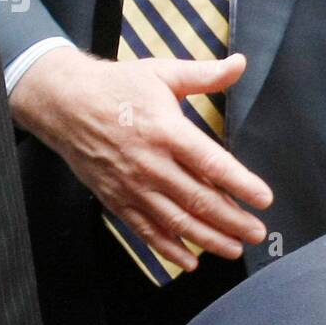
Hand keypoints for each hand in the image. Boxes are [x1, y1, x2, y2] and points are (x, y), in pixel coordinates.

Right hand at [10, 47, 272, 269]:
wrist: (61, 102)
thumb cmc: (116, 87)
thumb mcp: (161, 74)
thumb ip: (205, 75)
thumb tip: (240, 63)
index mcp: (166, 130)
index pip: (211, 163)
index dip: (240, 183)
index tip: (264, 199)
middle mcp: (151, 163)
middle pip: (199, 199)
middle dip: (233, 220)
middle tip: (258, 233)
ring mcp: (133, 185)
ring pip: (177, 221)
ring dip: (209, 240)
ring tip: (235, 249)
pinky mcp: (117, 200)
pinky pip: (147, 231)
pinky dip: (169, 249)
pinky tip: (191, 261)